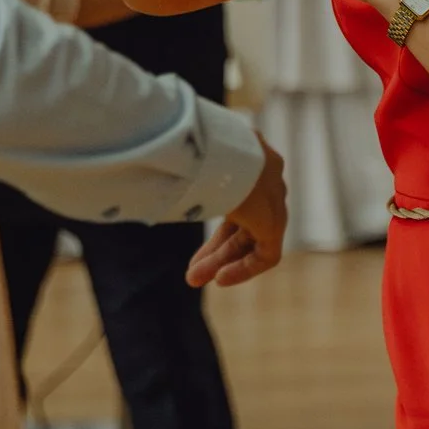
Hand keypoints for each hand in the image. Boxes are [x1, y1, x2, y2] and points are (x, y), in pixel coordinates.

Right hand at [186, 139, 287, 287]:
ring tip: (192, 280)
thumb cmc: (192, 148)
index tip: (196, 235)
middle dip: (215, 249)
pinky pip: (266, 254)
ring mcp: (273, 199)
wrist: (216, 149)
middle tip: (190, 269)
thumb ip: (183, 168)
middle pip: (242, 223)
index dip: (215, 220)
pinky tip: (220, 278)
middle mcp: (265, 178)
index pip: (236, 197)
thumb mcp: (190, 156)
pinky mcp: (274, 222)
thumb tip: (153, 172)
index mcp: (248, 158)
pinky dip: (244, 268)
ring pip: (250, 239)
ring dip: (221, 261)